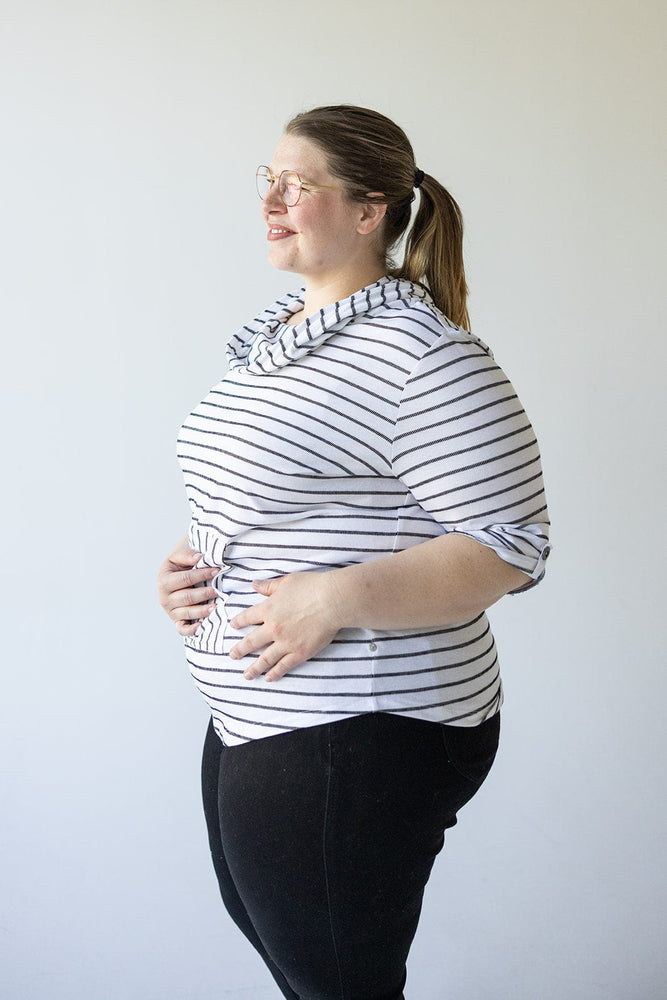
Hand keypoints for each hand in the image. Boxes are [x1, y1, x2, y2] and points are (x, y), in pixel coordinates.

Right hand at [157, 535, 218, 635]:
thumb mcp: (180, 555)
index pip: (185, 579)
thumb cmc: (181, 565)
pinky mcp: (177, 621)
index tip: (216, 571)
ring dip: (201, 611)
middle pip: (186, 597)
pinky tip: (201, 625)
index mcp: (164, 581)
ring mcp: (171, 611)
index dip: (201, 575)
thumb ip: (187, 556)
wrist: (178, 574)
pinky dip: (191, 630)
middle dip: (203, 594)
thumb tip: (199, 558)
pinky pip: (182, 629)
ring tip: (215, 607)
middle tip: (217, 590)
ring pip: (186, 613)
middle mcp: (165, 598)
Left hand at [229, 572, 344, 681]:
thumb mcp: (287, 581)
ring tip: (247, 675)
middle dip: (240, 650)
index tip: (233, 626)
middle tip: (232, 656)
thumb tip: (254, 584)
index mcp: (268, 609)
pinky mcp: (300, 652)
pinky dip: (275, 673)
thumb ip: (269, 586)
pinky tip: (268, 678)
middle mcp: (273, 628)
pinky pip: (283, 666)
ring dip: (254, 668)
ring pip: (265, 659)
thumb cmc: (312, 587)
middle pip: (251, 642)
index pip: (247, 617)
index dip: (239, 622)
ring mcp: (285, 643)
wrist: (332, 600)